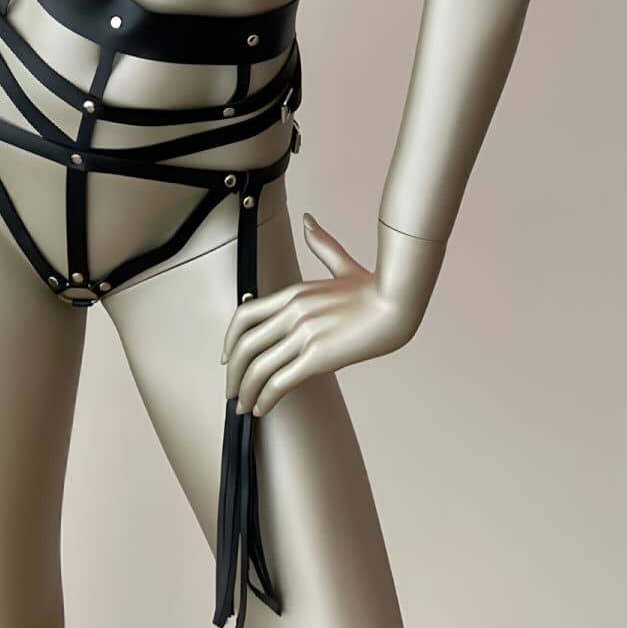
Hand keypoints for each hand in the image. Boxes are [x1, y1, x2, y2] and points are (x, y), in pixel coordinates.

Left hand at [220, 213, 444, 416]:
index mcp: (294, 293)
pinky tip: (263, 408)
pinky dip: (266, 398)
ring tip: (245, 406)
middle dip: (234, 373)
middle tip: (231, 390)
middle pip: (246, 345)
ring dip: (246, 391)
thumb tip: (308, 219)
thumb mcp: (342, 265)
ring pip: (260, 367)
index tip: (227, 357)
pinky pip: (281, 381)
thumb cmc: (376, 287)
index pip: (244, 315)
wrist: (399, 301)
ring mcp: (304, 333)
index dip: (230, 339)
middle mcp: (293, 311)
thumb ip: (322, 244)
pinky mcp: (318, 355)